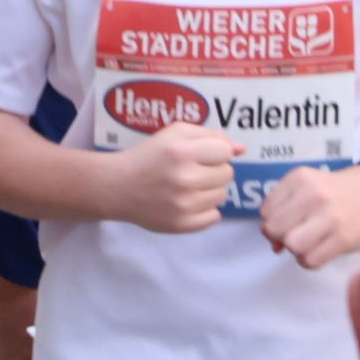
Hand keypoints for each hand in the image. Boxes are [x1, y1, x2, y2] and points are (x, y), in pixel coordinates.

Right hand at [105, 123, 240, 234]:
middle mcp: (185, 179)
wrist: (118, 186)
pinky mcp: (182, 225)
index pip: (226, 152)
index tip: (202, 154)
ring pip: (222, 195)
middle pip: (227, 174)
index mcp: (182, 152)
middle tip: (193, 170)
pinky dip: (206, 209)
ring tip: (190, 185)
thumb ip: (209, 135)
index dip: (216, 151)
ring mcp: (184, 205)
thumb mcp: (174, 133)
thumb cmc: (148, 155)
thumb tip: (241, 148)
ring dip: (210, 189)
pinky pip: (214, 217)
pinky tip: (189, 202)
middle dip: (214, 169)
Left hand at [258, 162, 359, 267]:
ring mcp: (330, 217)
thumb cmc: (332, 191)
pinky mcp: (344, 238)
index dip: (271, 222)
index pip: (266, 211)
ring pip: (292, 246)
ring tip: (307, 242)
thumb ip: (282, 208)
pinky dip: (309, 260)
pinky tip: (319, 250)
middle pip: (275, 229)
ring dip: (296, 250)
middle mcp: (314, 194)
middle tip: (294, 234)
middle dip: (280, 237)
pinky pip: (311, 261)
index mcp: (300, 178)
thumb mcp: (305, 186)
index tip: (285, 224)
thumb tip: (274, 245)